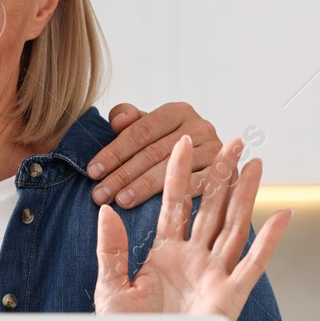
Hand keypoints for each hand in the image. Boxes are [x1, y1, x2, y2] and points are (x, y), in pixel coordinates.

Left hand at [87, 102, 219, 207]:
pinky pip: (197, 186)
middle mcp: (200, 127)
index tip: (93, 171)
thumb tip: (118, 121)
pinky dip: (173, 197)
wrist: (204, 167)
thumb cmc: (165, 148)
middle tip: (100, 194)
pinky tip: (153, 210)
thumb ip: (128, 121)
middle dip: (123, 174)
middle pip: (154, 152)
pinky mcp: (227, 174)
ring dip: (143, 188)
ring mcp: (215, 150)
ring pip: (172, 170)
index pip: (141, 131)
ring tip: (120, 201)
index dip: (115, 151)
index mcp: (178, 111)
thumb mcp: (147, 131)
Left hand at [94, 135, 290, 320]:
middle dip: (221, 174)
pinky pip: (253, 263)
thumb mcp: (112, 286)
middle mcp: (194, 259)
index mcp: (165, 254)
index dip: (178, 174)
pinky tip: (282, 214)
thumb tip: (106, 211)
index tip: (180, 141)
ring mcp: (215, 275)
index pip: (175, 206)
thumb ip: (112, 248)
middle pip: (211, 208)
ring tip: (256, 162)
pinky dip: (269, 240)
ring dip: (246, 195)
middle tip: (232, 140)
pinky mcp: (231, 296)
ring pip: (234, 226)